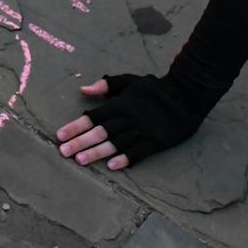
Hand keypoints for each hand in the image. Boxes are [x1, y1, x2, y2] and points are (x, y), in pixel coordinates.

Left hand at [54, 73, 209, 169]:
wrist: (186, 96)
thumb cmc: (154, 89)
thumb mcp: (130, 81)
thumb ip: (106, 86)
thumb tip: (83, 90)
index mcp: (121, 103)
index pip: (94, 116)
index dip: (76, 126)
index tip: (60, 135)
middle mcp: (130, 117)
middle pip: (101, 131)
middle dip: (81, 141)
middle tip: (63, 152)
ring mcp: (144, 130)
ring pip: (117, 143)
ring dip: (98, 152)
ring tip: (80, 160)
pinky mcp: (157, 141)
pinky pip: (140, 152)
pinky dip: (126, 159)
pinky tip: (112, 166)